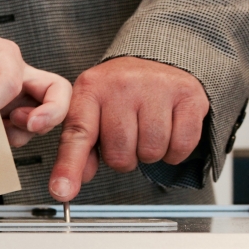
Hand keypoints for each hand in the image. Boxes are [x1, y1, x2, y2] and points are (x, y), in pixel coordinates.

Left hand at [0, 29, 71, 146]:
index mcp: (2, 53)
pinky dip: (8, 141)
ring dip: (22, 133)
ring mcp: (19, 99)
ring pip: (41, 120)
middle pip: (58, 91)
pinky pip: (21, 134)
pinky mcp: (11, 118)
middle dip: (52, 112)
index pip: (10, 79)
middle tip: (30, 125)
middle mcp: (19, 76)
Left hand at [49, 57, 209, 200]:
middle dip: (123, 157)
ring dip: (149, 154)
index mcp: (91, 89)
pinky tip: (168, 132)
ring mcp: (156, 87)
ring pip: (151, 152)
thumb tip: (69, 183)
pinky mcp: (187, 95)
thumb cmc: (119, 92)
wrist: (157, 58)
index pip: (78, 135)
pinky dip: (175, 151)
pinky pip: (181, 146)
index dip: (69, 167)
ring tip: (146, 131)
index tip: (61, 191)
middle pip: (119, 154)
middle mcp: (121, 85)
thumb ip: (78, 148)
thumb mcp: (91, 111)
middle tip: (126, 138)